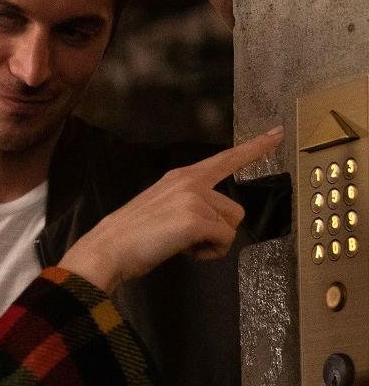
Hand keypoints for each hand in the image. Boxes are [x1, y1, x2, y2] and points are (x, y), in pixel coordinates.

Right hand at [61, 126, 283, 292]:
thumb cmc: (132, 236)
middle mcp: (190, 182)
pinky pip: (224, 240)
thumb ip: (187, 204)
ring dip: (212, 242)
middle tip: (184, 239)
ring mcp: (193, 198)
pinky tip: (184, 250)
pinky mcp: (196, 218)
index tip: (278, 133)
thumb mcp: (160, 207)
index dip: (255, 148)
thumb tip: (207, 223)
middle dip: (217, 231)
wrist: (108, 248)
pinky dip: (208, 253)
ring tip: (181, 244)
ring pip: (230, 226)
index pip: (225, 159)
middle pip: (234, 209)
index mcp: (181, 177)